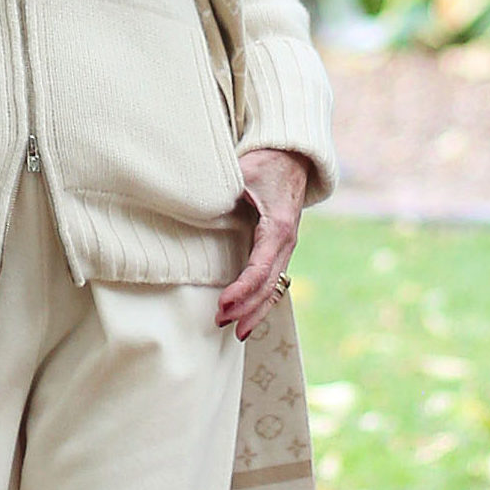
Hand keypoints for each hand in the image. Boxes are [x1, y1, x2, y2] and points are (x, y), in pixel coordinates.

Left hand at [216, 147, 310, 339]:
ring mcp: (285, 247)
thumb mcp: (245, 171)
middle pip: (268, 285)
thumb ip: (225, 188)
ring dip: (255, 311)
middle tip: (220, 322)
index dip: (242, 289)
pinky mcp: (279, 248)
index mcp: (279, 227)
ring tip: (237, 332)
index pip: (260, 268)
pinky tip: (249, 317)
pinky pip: (273, 280)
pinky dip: (262, 301)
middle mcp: (286, 241)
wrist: (292, 157)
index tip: (223, 304)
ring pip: (274, 288)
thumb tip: (196, 202)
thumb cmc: (266, 163)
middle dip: (246, 307)